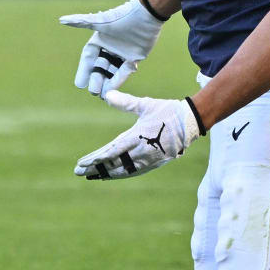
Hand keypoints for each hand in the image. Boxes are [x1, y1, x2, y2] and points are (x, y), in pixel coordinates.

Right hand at [60, 0, 164, 97]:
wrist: (146, 15)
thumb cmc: (121, 17)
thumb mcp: (100, 22)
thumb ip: (81, 22)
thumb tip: (61, 20)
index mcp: (100, 39)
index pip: (88, 58)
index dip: (84, 70)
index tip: (79, 84)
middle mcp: (110, 47)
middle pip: (100, 67)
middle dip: (96, 79)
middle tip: (92, 91)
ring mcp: (123, 52)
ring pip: (112, 71)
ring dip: (107, 82)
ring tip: (101, 94)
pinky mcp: (135, 56)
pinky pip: (125, 71)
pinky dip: (119, 79)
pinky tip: (113, 90)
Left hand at [74, 93, 203, 179]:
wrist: (191, 122)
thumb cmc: (167, 111)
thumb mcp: (145, 105)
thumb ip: (125, 102)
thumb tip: (107, 95)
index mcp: (136, 137)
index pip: (110, 151)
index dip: (95, 159)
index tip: (81, 163)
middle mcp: (140, 152)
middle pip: (113, 164)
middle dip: (95, 168)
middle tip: (79, 172)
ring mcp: (148, 159)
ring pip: (123, 171)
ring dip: (106, 173)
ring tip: (93, 175)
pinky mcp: (155, 162)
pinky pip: (134, 171)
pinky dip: (121, 174)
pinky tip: (113, 174)